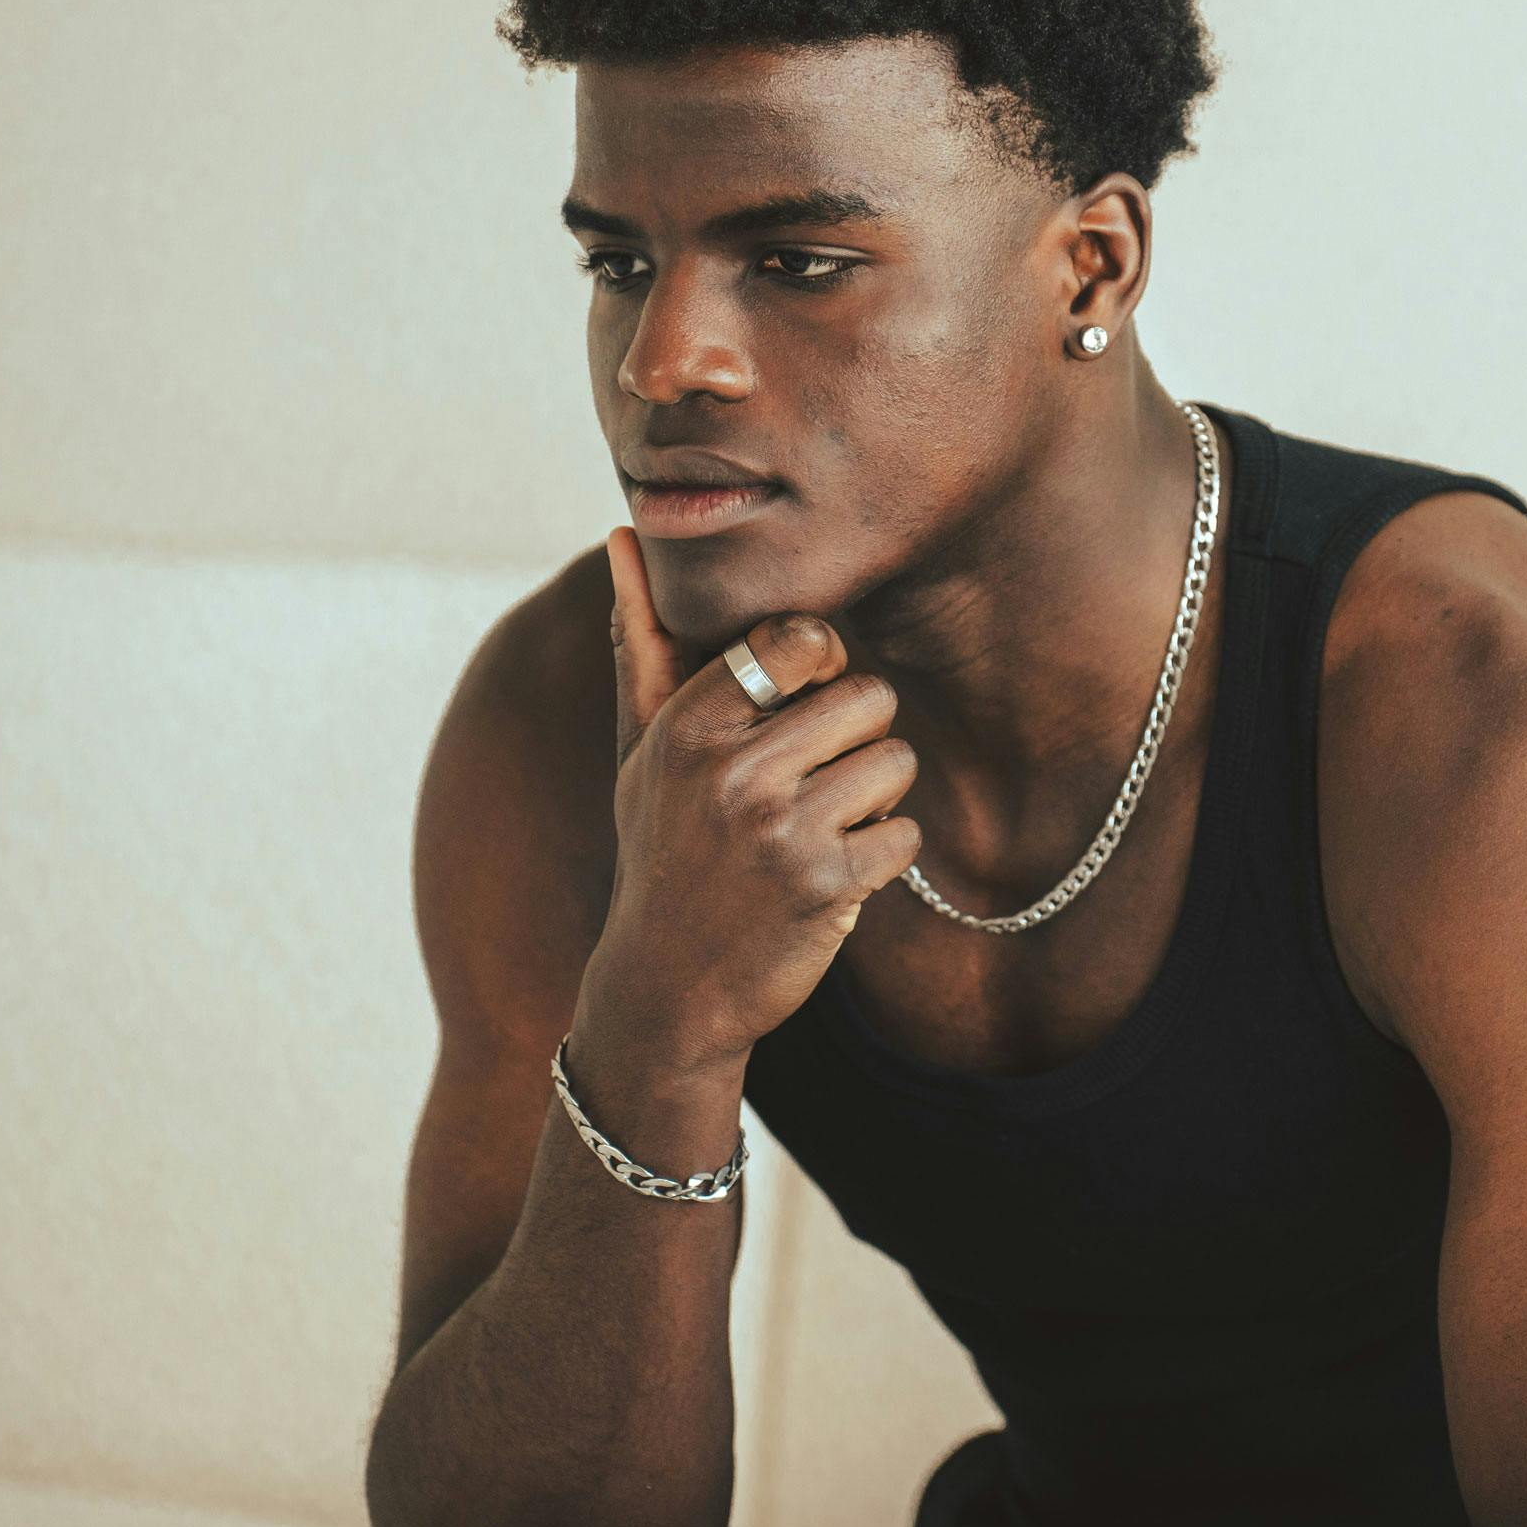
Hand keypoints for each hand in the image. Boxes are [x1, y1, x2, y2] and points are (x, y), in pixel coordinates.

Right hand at [577, 527, 923, 1072]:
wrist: (667, 990)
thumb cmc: (661, 851)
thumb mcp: (640, 751)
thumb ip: (645, 644)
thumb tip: (621, 536)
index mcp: (688, 725)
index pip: (803, 638)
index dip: (821, 664)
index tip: (799, 703)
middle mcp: (733, 771)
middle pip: (869, 698)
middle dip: (857, 738)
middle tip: (814, 779)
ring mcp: (782, 831)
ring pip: (896, 763)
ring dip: (875, 798)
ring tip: (820, 827)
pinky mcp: (827, 888)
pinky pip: (905, 836)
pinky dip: (882, 858)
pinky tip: (831, 877)